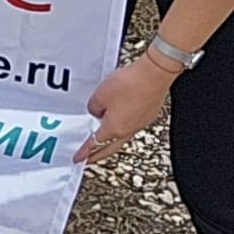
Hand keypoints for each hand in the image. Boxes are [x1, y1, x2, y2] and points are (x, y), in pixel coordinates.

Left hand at [79, 48, 180, 166]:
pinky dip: (122, 127)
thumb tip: (96, 111)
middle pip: (110, 148)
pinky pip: (131, 125)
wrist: (154, 74)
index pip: (95, 144)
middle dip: (98, 154)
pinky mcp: (148, 113)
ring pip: (122, 137)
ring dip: (111, 141)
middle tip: (89, 158)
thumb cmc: (130, 84)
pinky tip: (120, 120)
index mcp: (114, 128)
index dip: (84, 151)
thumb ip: (93, 107)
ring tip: (103, 140)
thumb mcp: (99, 95)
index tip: (78, 158)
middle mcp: (129, 129)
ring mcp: (140, 122)